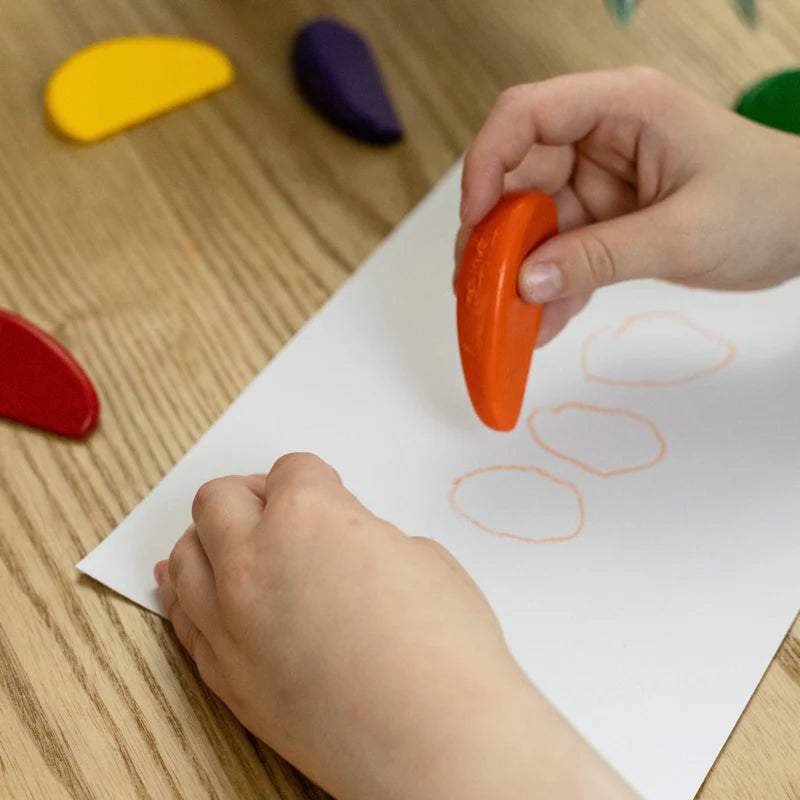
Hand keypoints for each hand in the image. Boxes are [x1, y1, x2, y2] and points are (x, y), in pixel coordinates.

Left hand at [155, 453, 637, 799]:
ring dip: (209, 539)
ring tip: (233, 543)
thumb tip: (344, 547)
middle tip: (276, 506)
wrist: (433, 741)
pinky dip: (188, 593)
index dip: (316, 477)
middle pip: (219, 499)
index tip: (325, 488)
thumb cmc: (440, 649)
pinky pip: (183, 618)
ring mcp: (230, 621)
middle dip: (251, 494)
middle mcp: (253, 561)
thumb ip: (364, 537)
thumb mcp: (419, 556)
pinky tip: (195, 586)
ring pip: (186, 555)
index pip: (292, 470)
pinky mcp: (224, 676)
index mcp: (305, 516)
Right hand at [457, 67, 799, 346]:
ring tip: (503, 316)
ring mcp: (601, 182)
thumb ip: (602, 257)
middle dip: (494, 233)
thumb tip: (527, 282)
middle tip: (479, 285)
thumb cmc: (771, 204)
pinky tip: (539, 324)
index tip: (475, 220)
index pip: (527, 116)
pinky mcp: (605, 220)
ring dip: (515, 270)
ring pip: (533, 222)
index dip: (487, 163)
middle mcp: (601, 139)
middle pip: (518, 176)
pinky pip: (561, 252)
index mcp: (623, 109)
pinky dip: (549, 288)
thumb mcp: (684, 233)